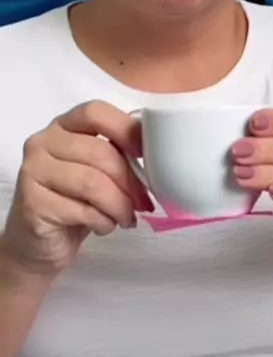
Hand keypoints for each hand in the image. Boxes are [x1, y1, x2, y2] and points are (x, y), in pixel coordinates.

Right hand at [1, 101, 153, 276]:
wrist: (38, 244)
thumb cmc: (74, 202)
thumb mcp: (97, 172)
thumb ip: (116, 154)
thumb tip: (156, 154)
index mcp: (63, 125)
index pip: (95, 112)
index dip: (125, 128)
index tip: (147, 151)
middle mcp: (43, 142)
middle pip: (99, 152)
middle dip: (130, 180)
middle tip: (144, 202)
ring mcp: (33, 171)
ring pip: (92, 183)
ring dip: (120, 205)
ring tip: (127, 218)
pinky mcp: (32, 203)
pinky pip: (82, 210)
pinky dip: (103, 221)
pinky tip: (104, 226)